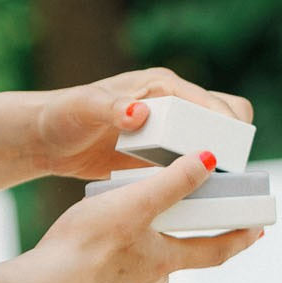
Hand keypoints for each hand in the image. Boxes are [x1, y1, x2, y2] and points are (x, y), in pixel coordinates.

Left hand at [29, 66, 253, 180]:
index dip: (223, 124)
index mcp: (162, 86)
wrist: (48, 139)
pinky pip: (192, 164)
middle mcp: (173, 104)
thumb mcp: (85, 107)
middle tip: (223, 169)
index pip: (209, 101)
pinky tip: (194, 196)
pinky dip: (200, 177)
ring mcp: (170, 130)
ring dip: (219, 161)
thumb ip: (111, 106)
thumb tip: (139, 113)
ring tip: (215, 187)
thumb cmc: (64, 114)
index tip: (225, 152)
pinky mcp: (162, 154)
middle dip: (233, 140)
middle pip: (225, 115)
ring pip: (214, 141)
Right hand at [30, 150, 261, 282]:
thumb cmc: (88, 243)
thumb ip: (173, 182)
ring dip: (151, 251)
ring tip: (141, 230)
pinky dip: (120, 262)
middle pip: (179, 259)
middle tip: (191, 224)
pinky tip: (104, 250)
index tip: (258, 232)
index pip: (214, 251)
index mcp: (165, 260)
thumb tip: (209, 161)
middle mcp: (150, 282)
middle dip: (187, 241)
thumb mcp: (135, 202)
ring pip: (148, 269)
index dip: (239, 239)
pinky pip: (117, 277)